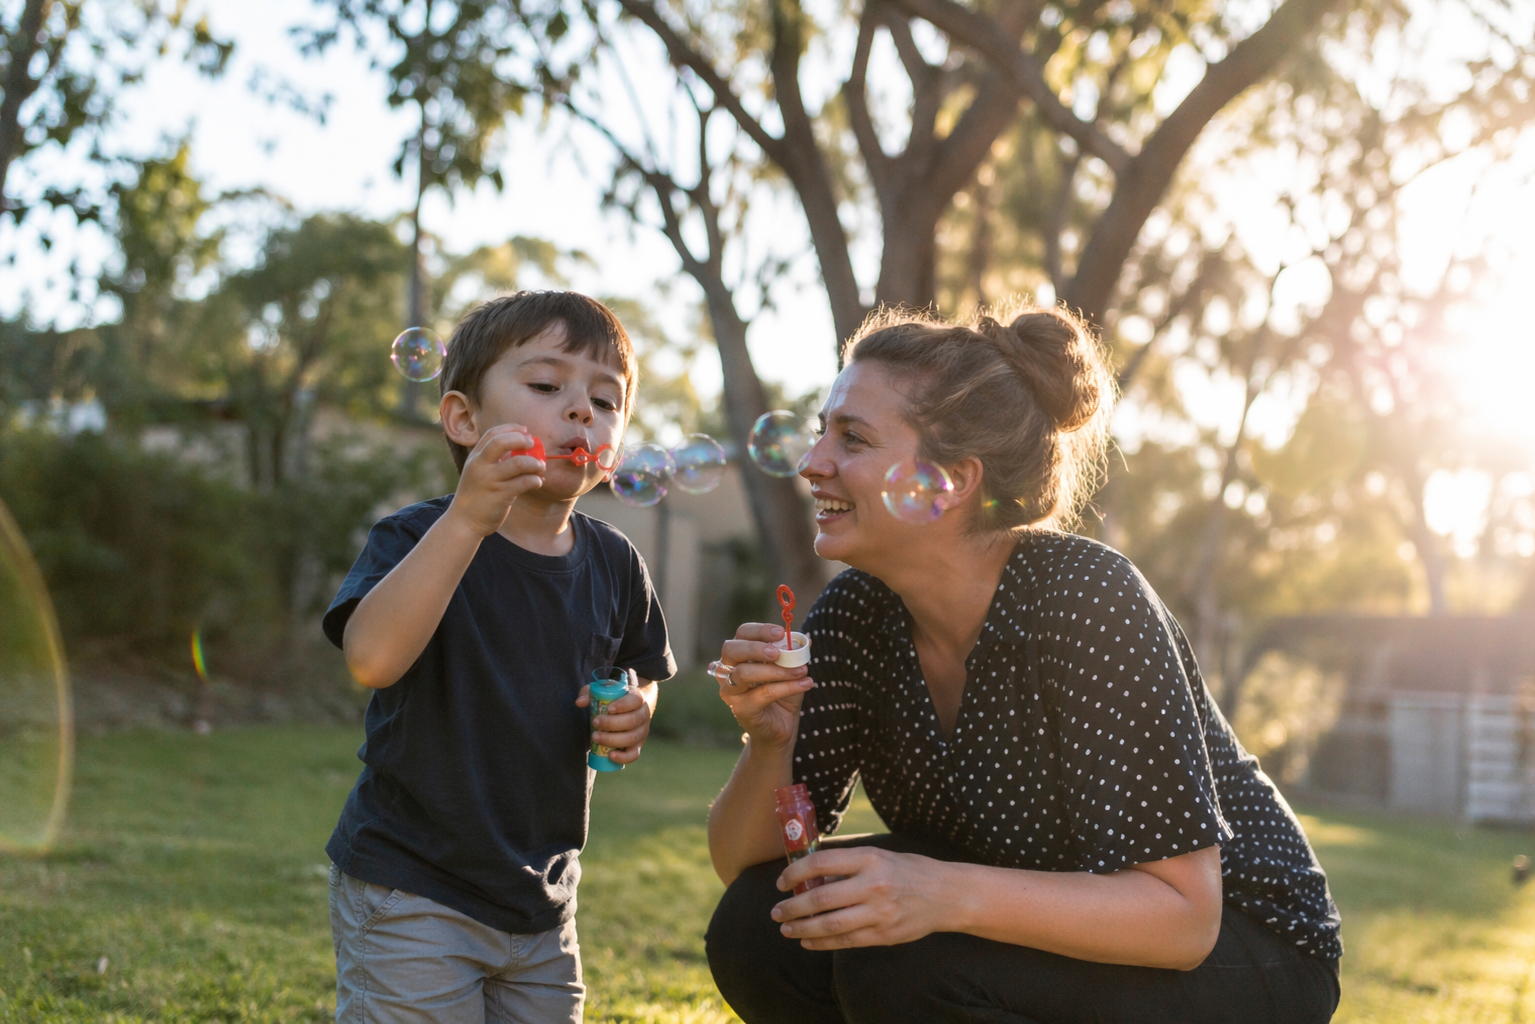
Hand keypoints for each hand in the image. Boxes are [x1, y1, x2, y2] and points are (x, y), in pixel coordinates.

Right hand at [445, 424, 546, 536]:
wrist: (464, 521)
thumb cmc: (476, 495)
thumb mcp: (478, 472)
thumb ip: (494, 459)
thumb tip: (521, 448)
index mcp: (475, 458)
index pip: (492, 434)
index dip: (511, 428)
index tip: (525, 431)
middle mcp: (480, 466)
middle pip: (501, 442)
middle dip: (521, 440)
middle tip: (533, 444)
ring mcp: (490, 481)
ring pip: (518, 463)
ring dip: (534, 463)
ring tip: (540, 467)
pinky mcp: (500, 496)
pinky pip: (524, 483)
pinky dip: (535, 480)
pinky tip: (537, 482)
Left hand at [575, 669, 656, 764]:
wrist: (631, 710)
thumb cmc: (614, 699)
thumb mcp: (604, 692)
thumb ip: (590, 693)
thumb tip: (580, 703)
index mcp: (637, 698)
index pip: (635, 700)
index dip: (623, 705)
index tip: (609, 708)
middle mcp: (643, 715)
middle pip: (632, 720)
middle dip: (612, 723)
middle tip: (595, 723)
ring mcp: (642, 731)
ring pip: (632, 738)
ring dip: (612, 739)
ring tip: (595, 737)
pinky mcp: (638, 746)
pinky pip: (633, 754)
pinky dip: (623, 757)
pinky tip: (610, 755)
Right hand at [713, 623, 814, 749]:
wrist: (781, 728)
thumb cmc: (782, 695)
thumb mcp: (791, 670)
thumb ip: (796, 654)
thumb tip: (806, 638)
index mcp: (739, 656)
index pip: (742, 634)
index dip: (759, 630)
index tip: (781, 632)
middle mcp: (728, 671)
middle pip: (731, 650)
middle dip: (755, 648)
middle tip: (778, 652)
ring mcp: (730, 692)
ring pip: (744, 673)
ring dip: (776, 670)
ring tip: (802, 671)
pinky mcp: (740, 709)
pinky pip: (762, 694)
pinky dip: (786, 687)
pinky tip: (805, 684)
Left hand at [770, 847, 953, 949]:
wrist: (946, 895)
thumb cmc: (907, 870)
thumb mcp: (878, 856)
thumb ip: (846, 866)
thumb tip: (810, 877)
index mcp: (869, 858)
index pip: (821, 862)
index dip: (795, 873)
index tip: (781, 881)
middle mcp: (873, 884)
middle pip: (822, 897)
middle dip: (793, 906)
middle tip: (776, 911)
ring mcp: (880, 912)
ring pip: (830, 923)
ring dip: (802, 927)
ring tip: (786, 928)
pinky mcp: (884, 934)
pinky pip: (846, 941)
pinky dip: (822, 942)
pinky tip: (807, 940)